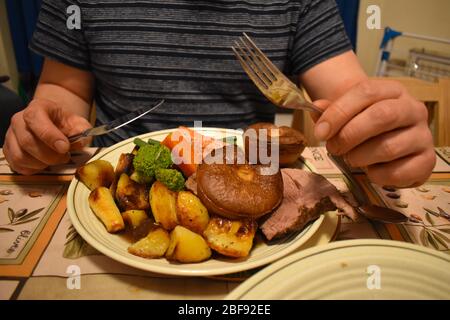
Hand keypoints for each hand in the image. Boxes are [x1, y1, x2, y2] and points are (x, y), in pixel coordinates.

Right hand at [3, 98, 91, 174]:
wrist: (55, 123)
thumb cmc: (65, 123)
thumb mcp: (78, 123)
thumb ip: (82, 131)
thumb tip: (80, 142)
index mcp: (37, 108)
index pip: (35, 119)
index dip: (50, 136)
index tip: (64, 148)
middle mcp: (19, 120)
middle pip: (27, 142)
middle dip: (49, 155)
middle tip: (65, 157)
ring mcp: (11, 136)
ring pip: (20, 156)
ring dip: (41, 164)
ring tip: (55, 160)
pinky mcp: (8, 151)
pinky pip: (17, 165)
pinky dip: (33, 169)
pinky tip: (44, 164)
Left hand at [313, 79, 435, 187]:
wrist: (392, 140)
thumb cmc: (365, 123)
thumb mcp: (347, 112)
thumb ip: (329, 110)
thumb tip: (316, 108)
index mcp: (392, 91)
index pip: (366, 92)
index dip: (339, 112)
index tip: (320, 132)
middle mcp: (413, 109)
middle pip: (381, 116)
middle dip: (349, 136)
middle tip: (334, 148)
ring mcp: (423, 136)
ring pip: (388, 147)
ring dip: (360, 157)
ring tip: (352, 159)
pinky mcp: (427, 161)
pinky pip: (398, 172)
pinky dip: (377, 175)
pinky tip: (372, 170)